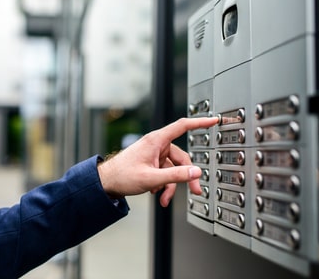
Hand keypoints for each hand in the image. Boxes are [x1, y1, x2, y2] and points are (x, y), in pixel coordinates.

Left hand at [97, 117, 217, 206]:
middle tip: (193, 191)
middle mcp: (156, 145)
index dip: (199, 122)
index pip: (182, 126)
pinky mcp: (151, 163)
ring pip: (173, 169)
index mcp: (156, 141)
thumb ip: (175, 175)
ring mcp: (153, 155)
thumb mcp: (152, 178)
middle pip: (181, 158)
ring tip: (163, 198)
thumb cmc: (122, 175)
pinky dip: (163, 184)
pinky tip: (155, 192)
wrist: (105, 183)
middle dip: (185, 176)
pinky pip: (164, 172)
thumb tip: (195, 172)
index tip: (213, 120)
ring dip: (170, 185)